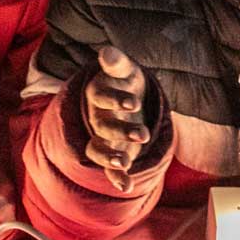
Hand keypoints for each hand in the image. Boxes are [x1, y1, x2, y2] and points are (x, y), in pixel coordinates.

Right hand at [84, 46, 151, 192]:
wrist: (125, 99)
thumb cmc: (125, 82)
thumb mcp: (125, 70)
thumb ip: (116, 63)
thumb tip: (106, 52)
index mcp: (97, 95)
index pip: (101, 97)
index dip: (115, 100)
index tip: (133, 103)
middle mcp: (97, 118)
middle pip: (103, 126)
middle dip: (121, 131)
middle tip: (142, 135)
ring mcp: (103, 137)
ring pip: (99, 149)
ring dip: (109, 157)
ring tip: (123, 164)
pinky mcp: (114, 152)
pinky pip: (109, 167)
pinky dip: (115, 178)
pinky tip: (126, 187)